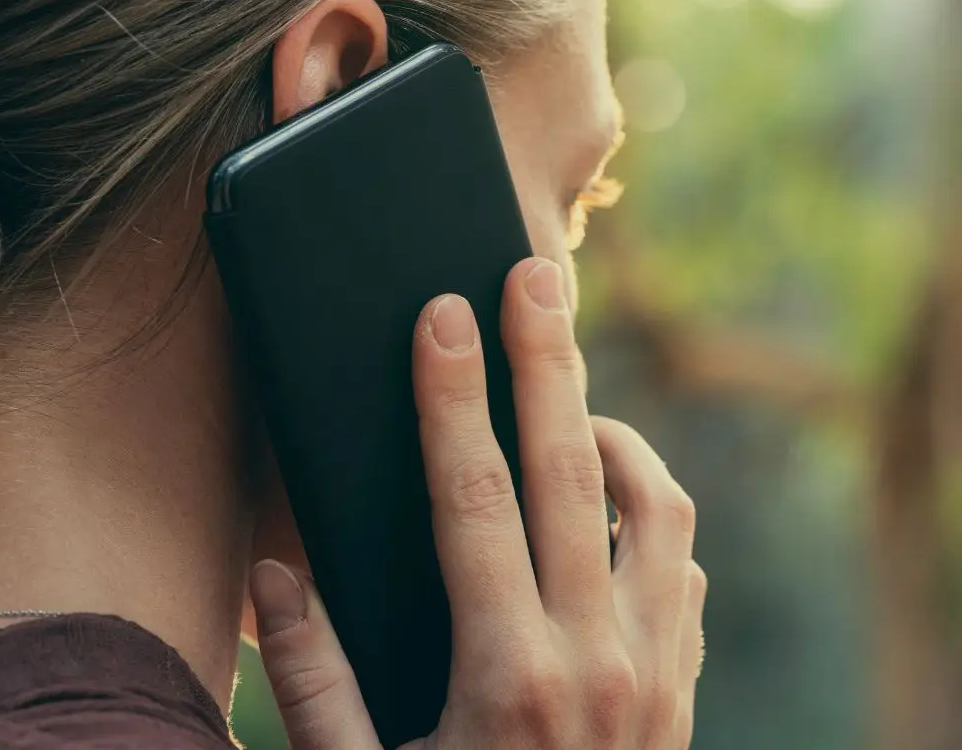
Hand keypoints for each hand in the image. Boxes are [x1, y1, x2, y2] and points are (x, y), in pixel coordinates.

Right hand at [249, 257, 705, 748]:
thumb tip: (277, 572)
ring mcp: (656, 673)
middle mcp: (597, 660)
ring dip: (615, 433)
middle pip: (576, 471)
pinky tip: (608, 503)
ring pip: (658, 507)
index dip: (454, 396)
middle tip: (534, 273)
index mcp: (506, 677)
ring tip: (569, 392)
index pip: (475, 497)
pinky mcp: (683, 689)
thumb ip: (315, 682)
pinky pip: (681, 566)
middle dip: (550, 360)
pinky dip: (650, 513)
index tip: (444, 313)